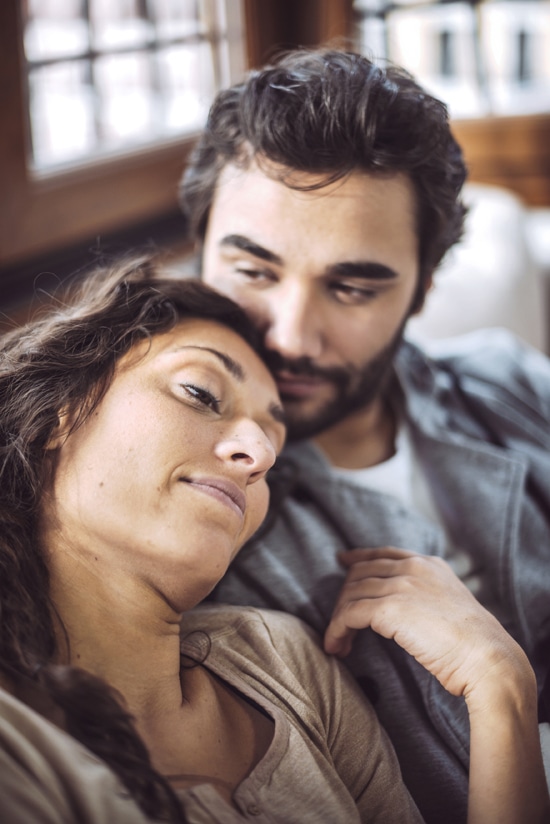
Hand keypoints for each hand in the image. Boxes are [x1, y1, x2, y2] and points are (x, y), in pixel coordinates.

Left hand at [324, 547, 526, 699]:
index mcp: (429, 565)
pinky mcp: (388, 609)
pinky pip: (349, 614)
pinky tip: (336, 646)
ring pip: (351, 594)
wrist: (487, 658)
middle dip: (345, 596)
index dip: (359, 557)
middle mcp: (412, 569)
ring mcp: (400, 585)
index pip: (384, 554)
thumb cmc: (475, 644)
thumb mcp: (450, 606)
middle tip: (340, 623)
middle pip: (361, 573)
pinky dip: (336, 630)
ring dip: (338, 618)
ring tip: (337, 642)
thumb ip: (426, 597)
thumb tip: (404, 611)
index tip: (343, 561)